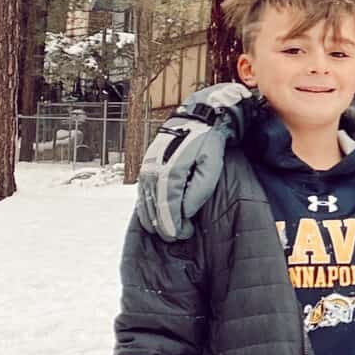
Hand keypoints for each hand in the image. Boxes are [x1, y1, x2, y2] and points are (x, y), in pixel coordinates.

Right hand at [137, 83, 246, 240]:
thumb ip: (199, 191)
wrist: (196, 118)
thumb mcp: (211, 166)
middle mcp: (153, 172)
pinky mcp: (146, 166)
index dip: (174, 226)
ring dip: (152, 219)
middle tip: (176, 236)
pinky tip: (154, 215)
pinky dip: (146, 207)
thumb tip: (184, 213)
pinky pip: (142, 192)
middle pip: (153, 209)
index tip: (183, 235)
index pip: (167, 209)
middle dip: (163, 226)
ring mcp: (147, 168)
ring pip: (144, 202)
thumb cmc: (207, 143)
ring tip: (165, 230)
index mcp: (170, 173)